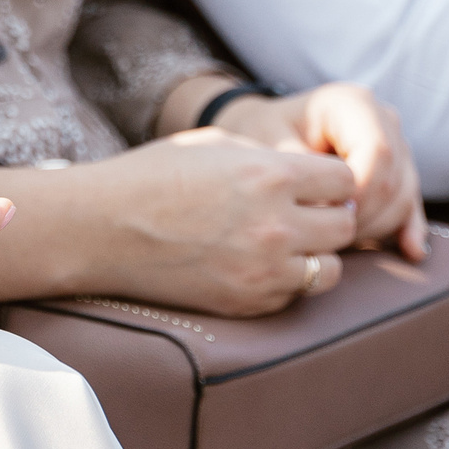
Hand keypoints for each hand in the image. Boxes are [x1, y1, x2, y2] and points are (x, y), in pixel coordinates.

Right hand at [37, 131, 359, 316]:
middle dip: (329, 215)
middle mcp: (276, 224)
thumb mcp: (217, 145)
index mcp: (270, 174)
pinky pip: (296, 294)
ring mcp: (265, 270)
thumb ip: (272, 158)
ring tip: (285, 242)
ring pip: (332, 267)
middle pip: (346, 223)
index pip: (345, 179)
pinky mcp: (250, 303)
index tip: (312, 182)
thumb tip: (316, 176)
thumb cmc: (154, 176)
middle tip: (303, 212)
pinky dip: (289, 280)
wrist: (103, 227)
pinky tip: (259, 263)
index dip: (330, 179)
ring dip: (316, 253)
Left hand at [214, 84, 426, 261]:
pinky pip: (410, 203)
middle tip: (331, 239)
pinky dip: (408, 228)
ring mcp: (396, 145)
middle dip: (367, 215)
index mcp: (353, 103)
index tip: (329, 216)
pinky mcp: (398, 172)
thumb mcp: (268, 143)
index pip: (378, 151)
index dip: (361, 191)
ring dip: (378, 225)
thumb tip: (326, 208)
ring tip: (340, 243)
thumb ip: (298, 171)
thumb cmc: (262, 133)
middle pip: (394, 177)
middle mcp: (383, 119)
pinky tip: (410, 250)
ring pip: (404, 195)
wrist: (267, 133)